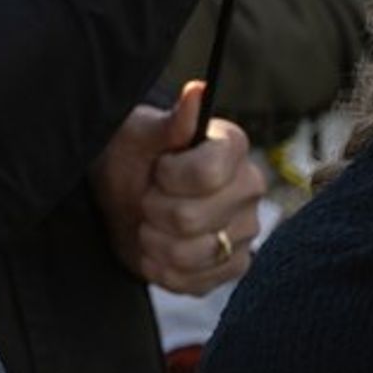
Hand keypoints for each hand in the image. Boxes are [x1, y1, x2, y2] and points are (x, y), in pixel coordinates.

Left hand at [90, 83, 263, 295]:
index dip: (168, 175)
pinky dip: (161, 269)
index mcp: (232, 148)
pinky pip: (193, 282)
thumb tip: (198, 90)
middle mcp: (249, 189)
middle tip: (147, 197)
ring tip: (149, 223)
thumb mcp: (138, 134)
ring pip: (192, 254)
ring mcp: (245, 231)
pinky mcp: (232, 266)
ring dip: (153, 242)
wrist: (123, 196)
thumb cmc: (131, 156)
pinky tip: (155, 249)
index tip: (157, 168)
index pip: (207, 173)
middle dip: (152, 210)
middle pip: (191, 218)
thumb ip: (170, 120)